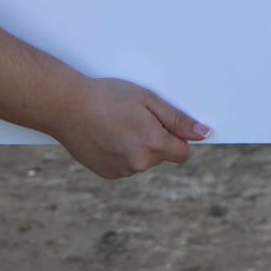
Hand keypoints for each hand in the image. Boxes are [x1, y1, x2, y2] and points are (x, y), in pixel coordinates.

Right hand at [52, 77, 208, 178]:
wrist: (67, 107)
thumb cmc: (108, 97)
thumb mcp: (147, 99)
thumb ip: (178, 120)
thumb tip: (204, 134)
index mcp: (154, 145)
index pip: (183, 153)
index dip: (177, 136)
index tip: (164, 122)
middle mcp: (140, 164)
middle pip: (162, 155)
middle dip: (155, 139)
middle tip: (134, 117)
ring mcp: (123, 171)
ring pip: (142, 160)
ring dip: (137, 146)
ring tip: (116, 124)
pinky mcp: (108, 174)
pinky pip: (125, 165)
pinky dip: (121, 152)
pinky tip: (107, 135)